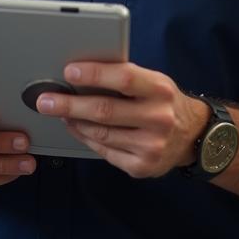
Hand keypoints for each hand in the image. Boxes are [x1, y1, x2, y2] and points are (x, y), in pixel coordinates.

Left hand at [36, 62, 208, 177]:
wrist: (193, 136)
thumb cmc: (163, 101)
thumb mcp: (153, 81)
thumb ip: (125, 77)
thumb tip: (80, 73)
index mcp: (160, 89)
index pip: (123, 78)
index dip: (94, 74)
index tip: (68, 71)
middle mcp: (158, 118)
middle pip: (104, 111)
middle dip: (69, 104)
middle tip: (44, 100)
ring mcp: (151, 146)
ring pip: (100, 133)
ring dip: (74, 122)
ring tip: (58, 111)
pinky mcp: (142, 167)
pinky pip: (104, 150)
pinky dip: (85, 137)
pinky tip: (76, 127)